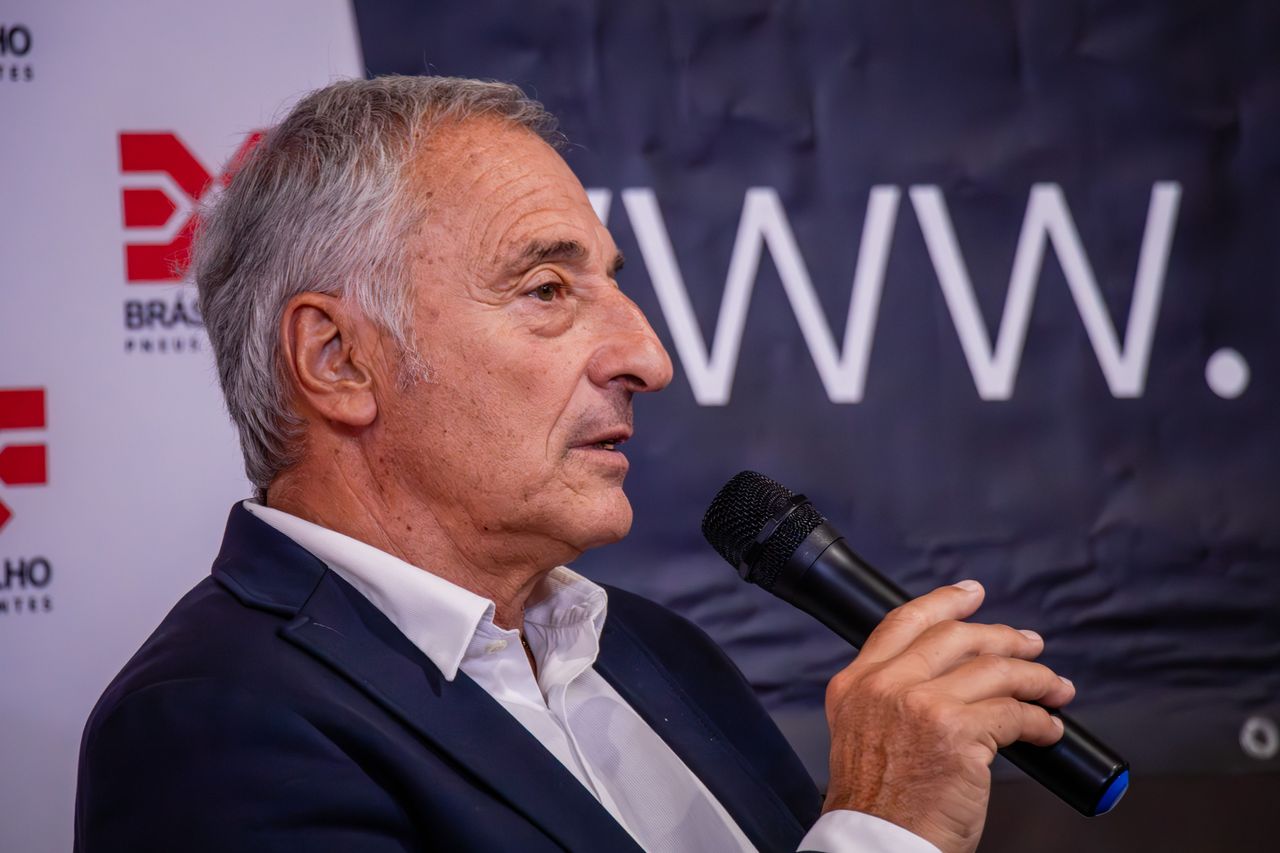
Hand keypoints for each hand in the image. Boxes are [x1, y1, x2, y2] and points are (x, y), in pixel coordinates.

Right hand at [822, 580, 1074, 852]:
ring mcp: (922, 706)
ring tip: (1054, 687)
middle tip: (1030, 644)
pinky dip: (1042, 721)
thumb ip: (890, 698)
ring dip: (1034, 677)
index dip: (943, 602)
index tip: (971, 594)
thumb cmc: (877, 805)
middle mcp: (885, 687)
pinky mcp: (959, 734)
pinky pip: (1015, 714)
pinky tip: (1050, 729)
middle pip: (955, 638)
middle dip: (1002, 637)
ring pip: (993, 671)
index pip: (902, 622)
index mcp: (855, 684)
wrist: (876, 846)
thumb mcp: (862, 734)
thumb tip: (951, 676)